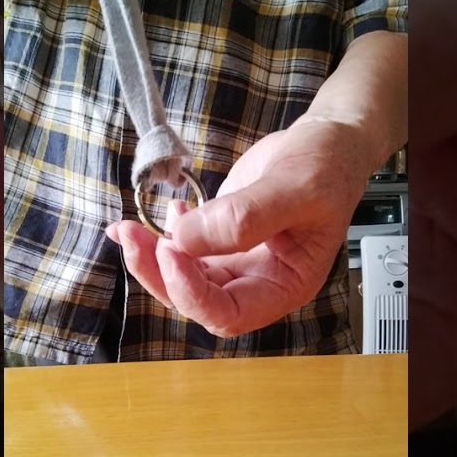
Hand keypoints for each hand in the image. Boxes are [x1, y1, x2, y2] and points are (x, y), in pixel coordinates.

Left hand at [108, 119, 372, 337]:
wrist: (327, 143)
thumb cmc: (328, 167)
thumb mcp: (296, 188)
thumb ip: (244, 217)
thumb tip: (185, 238)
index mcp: (284, 285)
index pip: (229, 313)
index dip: (193, 292)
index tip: (171, 252)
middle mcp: (257, 281)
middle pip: (197, 300)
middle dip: (160, 273)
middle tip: (132, 237)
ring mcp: (235, 261)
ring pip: (182, 277)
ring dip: (151, 256)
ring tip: (129, 228)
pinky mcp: (219, 238)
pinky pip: (182, 251)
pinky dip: (156, 239)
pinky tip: (141, 222)